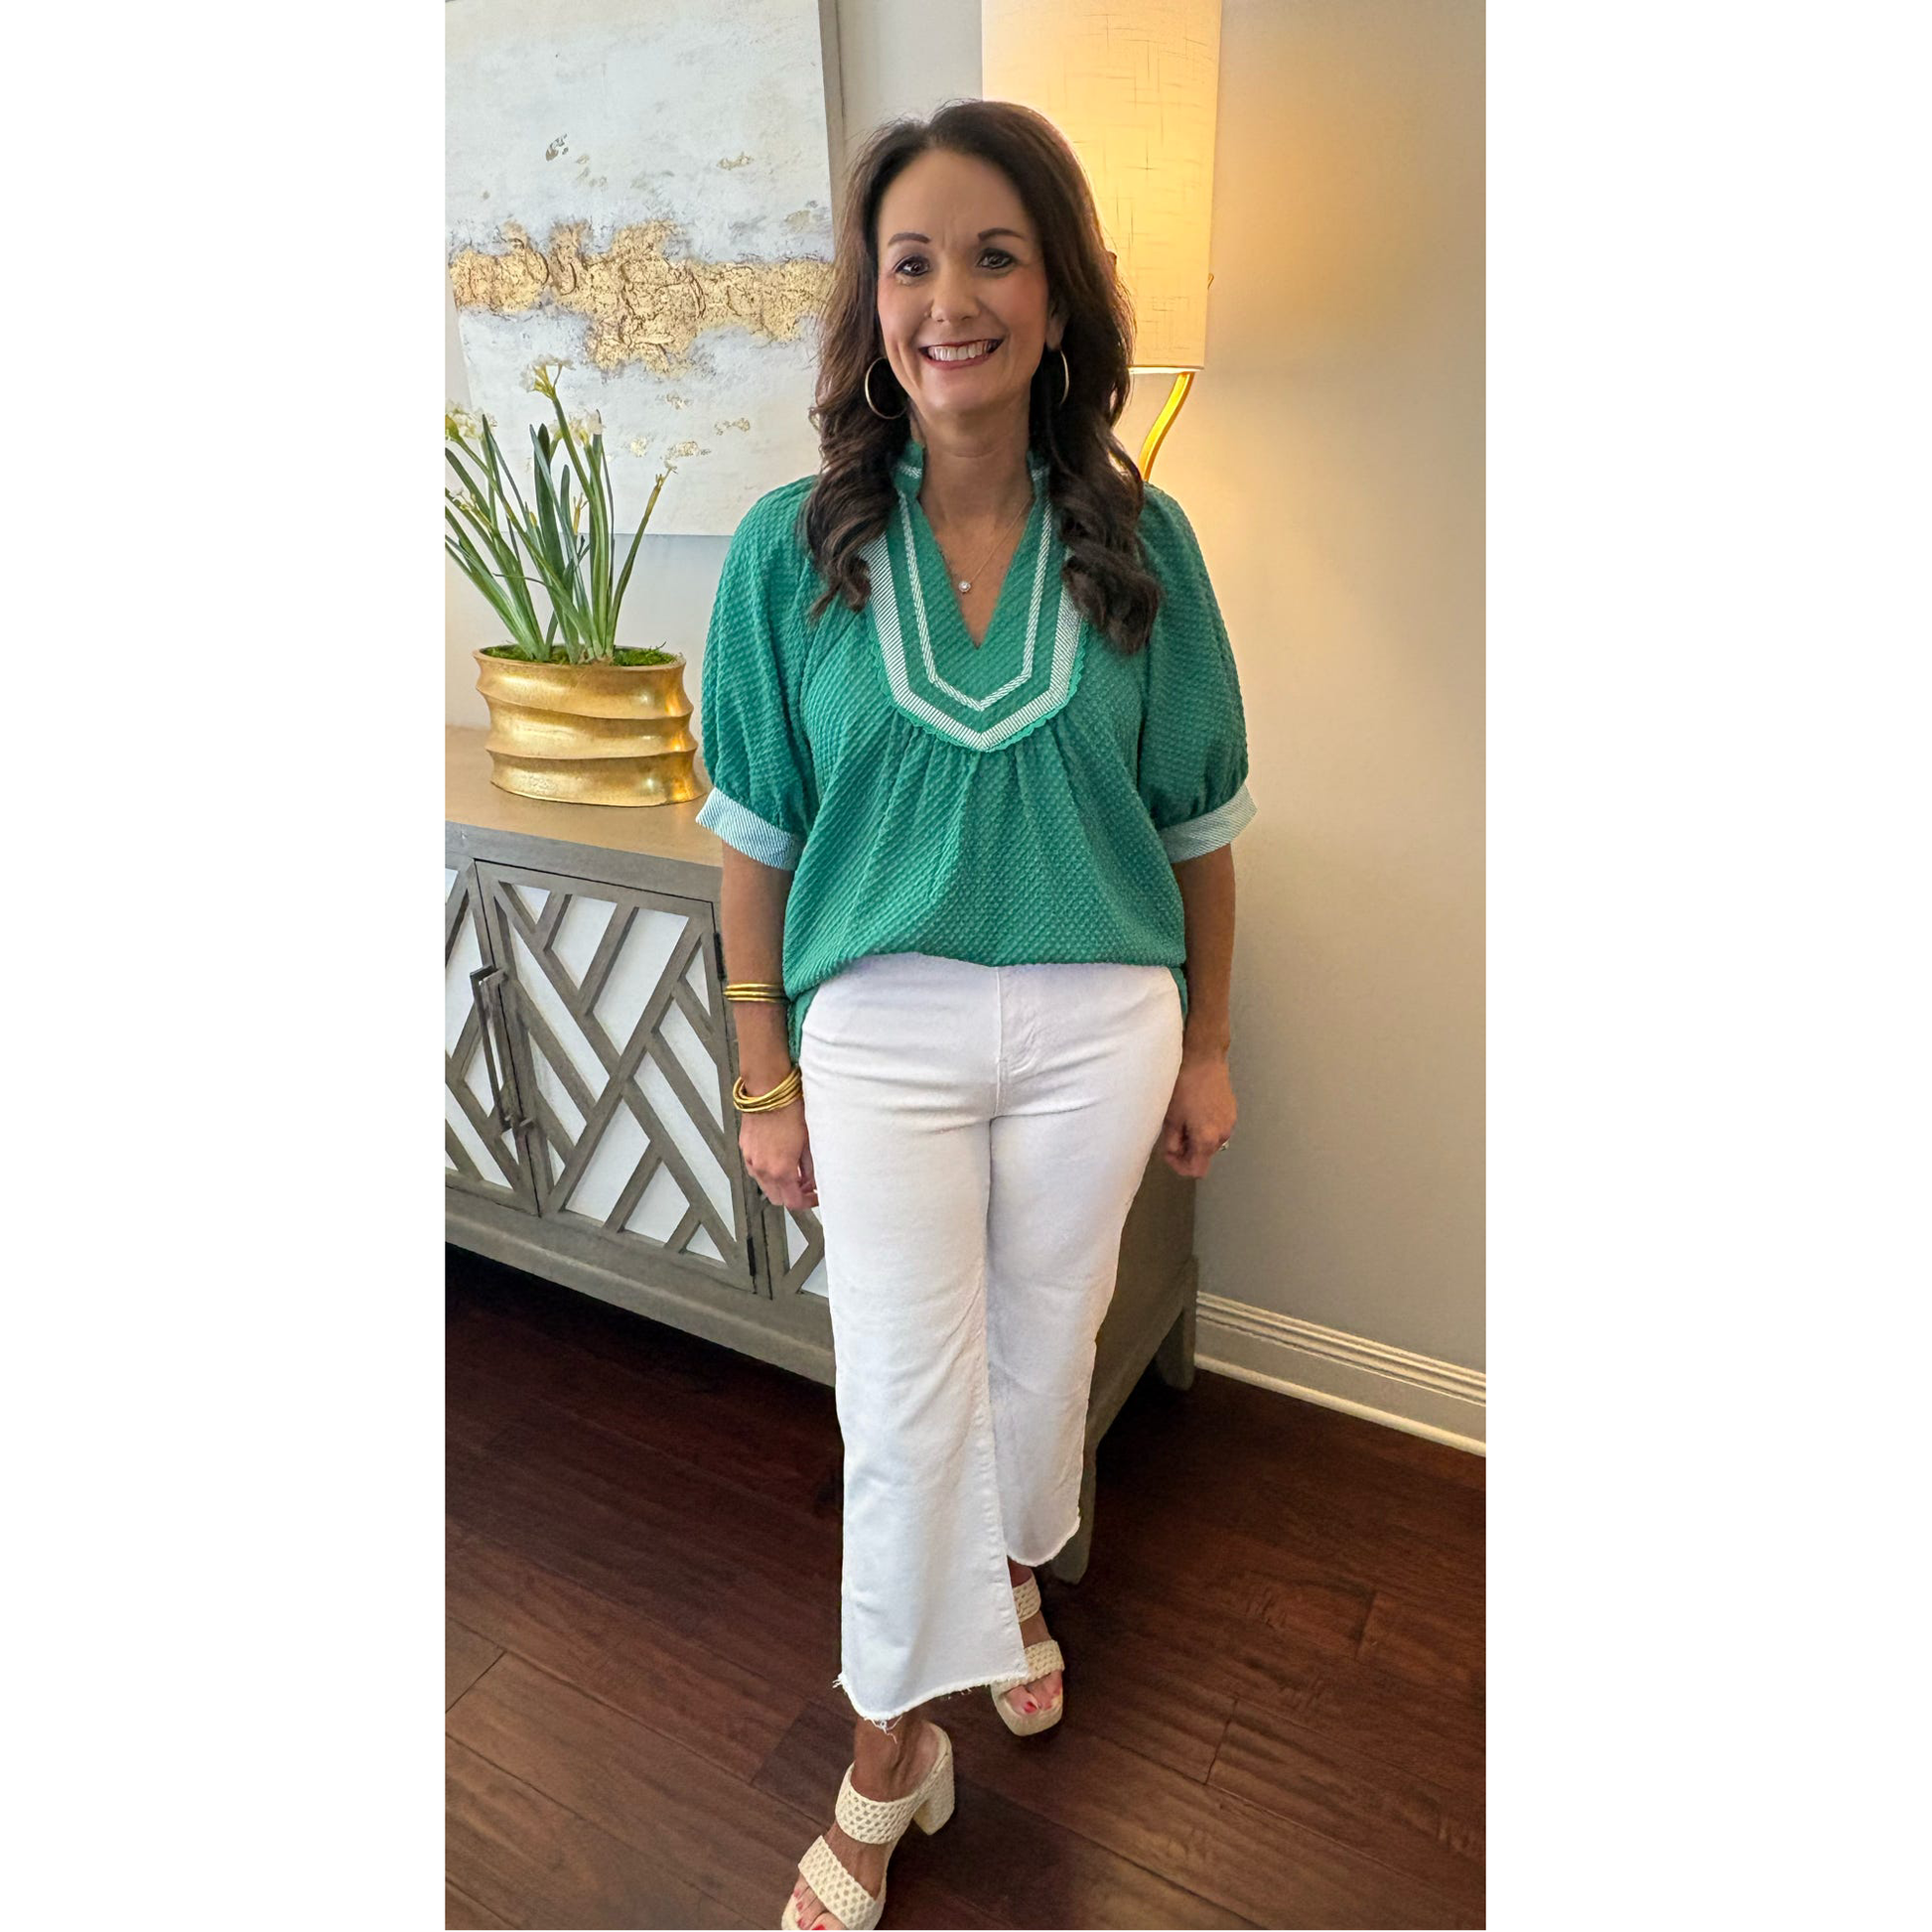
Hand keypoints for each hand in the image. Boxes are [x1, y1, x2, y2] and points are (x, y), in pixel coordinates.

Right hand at [740, 1088, 818, 1212]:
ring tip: (794, 1170)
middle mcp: (762, 1169)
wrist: (768, 1090)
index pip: (794, 1202)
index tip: (815, 1195)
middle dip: (793, 1195)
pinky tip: (779, 1158)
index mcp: (781, 1170)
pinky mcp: (745, 1149)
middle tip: (806, 1184)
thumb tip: (814, 1180)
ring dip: (779, 1184)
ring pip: (766, 1185)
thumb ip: (811, 1167)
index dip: (808, 1202)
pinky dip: (768, 1171)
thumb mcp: (809, 1141)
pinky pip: (756, 1169)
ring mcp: (751, 1160)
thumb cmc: (790, 1110)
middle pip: (778, 1199)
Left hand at [1157, 1050, 1236, 1178]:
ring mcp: (1230, 1123)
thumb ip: (1172, 1141)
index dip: (1179, 1166)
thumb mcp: (1171, 1117)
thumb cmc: (1184, 1085)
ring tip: (1183, 1119)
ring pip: (1210, 1142)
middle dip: (1187, 1149)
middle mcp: (1223, 1134)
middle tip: (1173, 1133)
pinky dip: (1205, 1127)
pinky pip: (1217, 1128)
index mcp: (1207, 1138)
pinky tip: (1194, 1111)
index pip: (1196, 1170)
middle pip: (1204, 1155)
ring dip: (1196, 1137)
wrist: (1204, 1059)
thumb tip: (1174, 1152)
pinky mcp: (1232, 1112)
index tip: (1169, 1153)